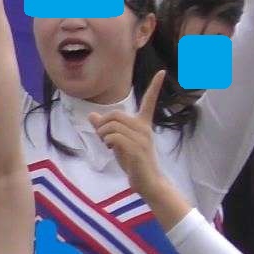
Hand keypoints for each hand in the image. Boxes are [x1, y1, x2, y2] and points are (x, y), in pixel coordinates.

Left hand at [92, 70, 191, 225]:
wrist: (147, 181)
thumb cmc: (133, 162)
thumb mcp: (117, 143)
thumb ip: (105, 128)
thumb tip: (91, 114)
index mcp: (143, 125)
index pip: (149, 101)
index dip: (155, 87)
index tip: (162, 72)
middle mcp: (144, 128)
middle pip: (115, 114)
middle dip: (102, 124)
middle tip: (104, 138)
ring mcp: (142, 138)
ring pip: (111, 126)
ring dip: (103, 135)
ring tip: (108, 145)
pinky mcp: (136, 149)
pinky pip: (113, 137)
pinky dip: (107, 142)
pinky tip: (112, 149)